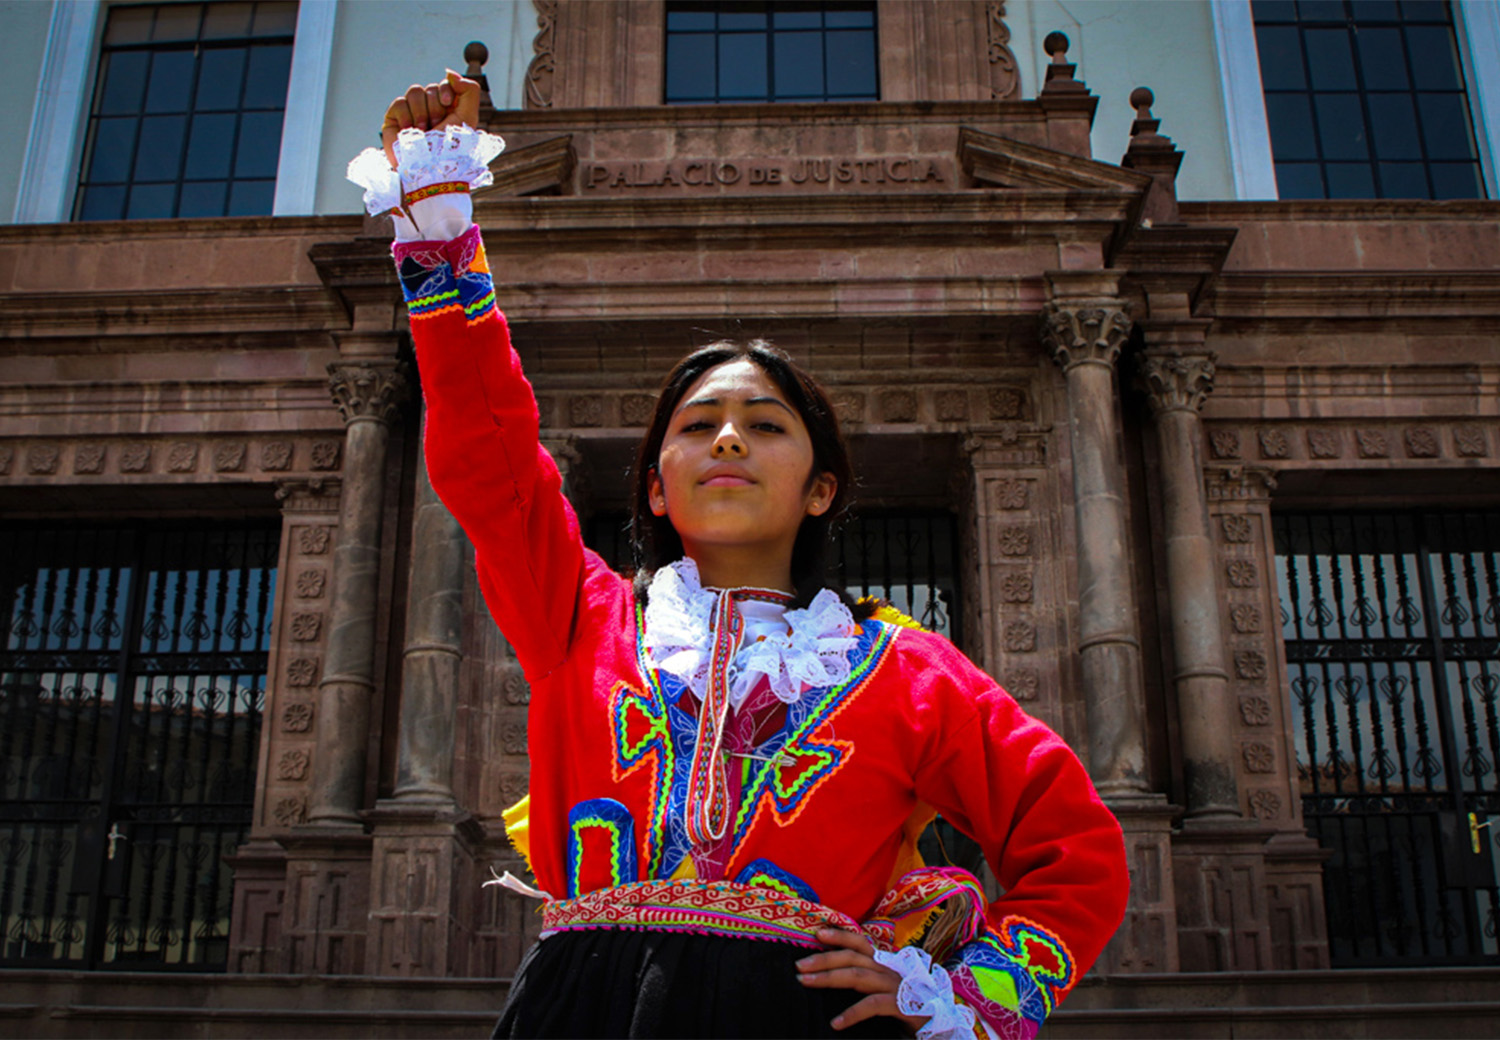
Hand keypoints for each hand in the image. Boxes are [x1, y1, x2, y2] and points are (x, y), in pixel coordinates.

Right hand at [381, 70, 481, 167]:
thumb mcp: (469, 117)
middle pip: (430, 88)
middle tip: (437, 127)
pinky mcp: (394, 120)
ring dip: (422, 113)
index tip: (448, 104)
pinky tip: (410, 132)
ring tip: (424, 132)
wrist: (430, 167)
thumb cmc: (451, 147)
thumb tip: (449, 72)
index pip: (446, 84)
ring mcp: (411, 113)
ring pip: (415, 92)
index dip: (446, 91)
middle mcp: (430, 109)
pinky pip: (399, 103)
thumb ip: (470, 90)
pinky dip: (406, 117)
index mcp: (449, 109)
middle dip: (435, 108)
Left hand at [796, 927, 928, 1033]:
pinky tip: (836, 1023)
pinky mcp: (902, 1005)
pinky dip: (852, 1013)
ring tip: (805, 983)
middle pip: (852, 957)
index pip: (860, 943)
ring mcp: (895, 986)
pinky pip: (872, 1005)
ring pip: (857, 976)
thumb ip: (864, 983)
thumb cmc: (906, 1008)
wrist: (939, 1026)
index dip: (839, 936)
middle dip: (823, 959)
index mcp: (884, 964)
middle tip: (799, 966)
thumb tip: (831, 979)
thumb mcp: (883, 991)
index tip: (816, 933)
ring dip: (828, 978)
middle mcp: (889, 970)